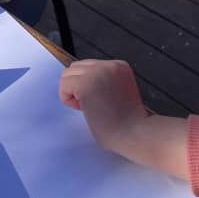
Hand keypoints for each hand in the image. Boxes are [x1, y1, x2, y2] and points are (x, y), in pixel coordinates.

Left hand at [60, 59, 190, 179]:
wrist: (135, 132)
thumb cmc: (128, 122)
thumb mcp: (119, 92)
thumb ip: (105, 83)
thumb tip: (81, 84)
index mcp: (119, 66)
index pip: (89, 67)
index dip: (89, 85)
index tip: (100, 101)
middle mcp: (108, 65)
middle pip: (76, 68)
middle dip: (78, 86)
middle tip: (92, 105)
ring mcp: (96, 73)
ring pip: (67, 75)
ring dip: (72, 92)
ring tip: (88, 107)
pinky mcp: (85, 84)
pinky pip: (63, 86)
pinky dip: (67, 99)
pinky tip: (82, 110)